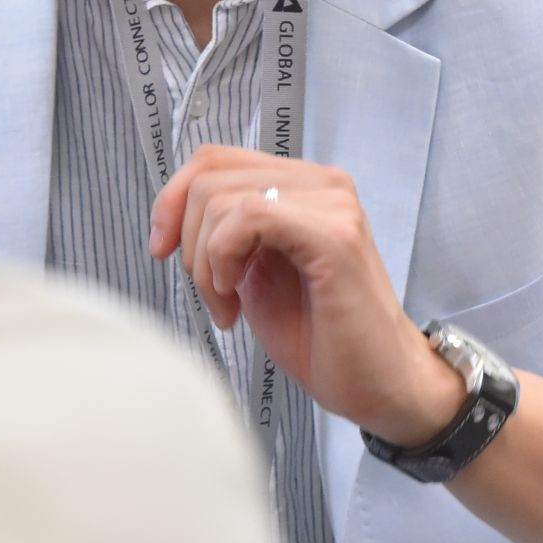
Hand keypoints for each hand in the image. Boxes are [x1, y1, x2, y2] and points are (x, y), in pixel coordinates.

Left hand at [150, 147, 465, 443]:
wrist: (381, 383)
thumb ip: (228, 234)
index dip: (172, 199)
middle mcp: (321, 183)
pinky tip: (236, 296)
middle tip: (211, 295)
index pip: (215, 159)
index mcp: (302, 187)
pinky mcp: (335, 235)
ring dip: (206, 261)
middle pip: (210, 175)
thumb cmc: (325, 336)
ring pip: (224, 197)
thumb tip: (176, 216)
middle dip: (188, 242)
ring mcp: (332, 204)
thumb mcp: (255, 274)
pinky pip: (252, 215)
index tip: (161, 248)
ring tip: (227, 305)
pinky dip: (225, 256)